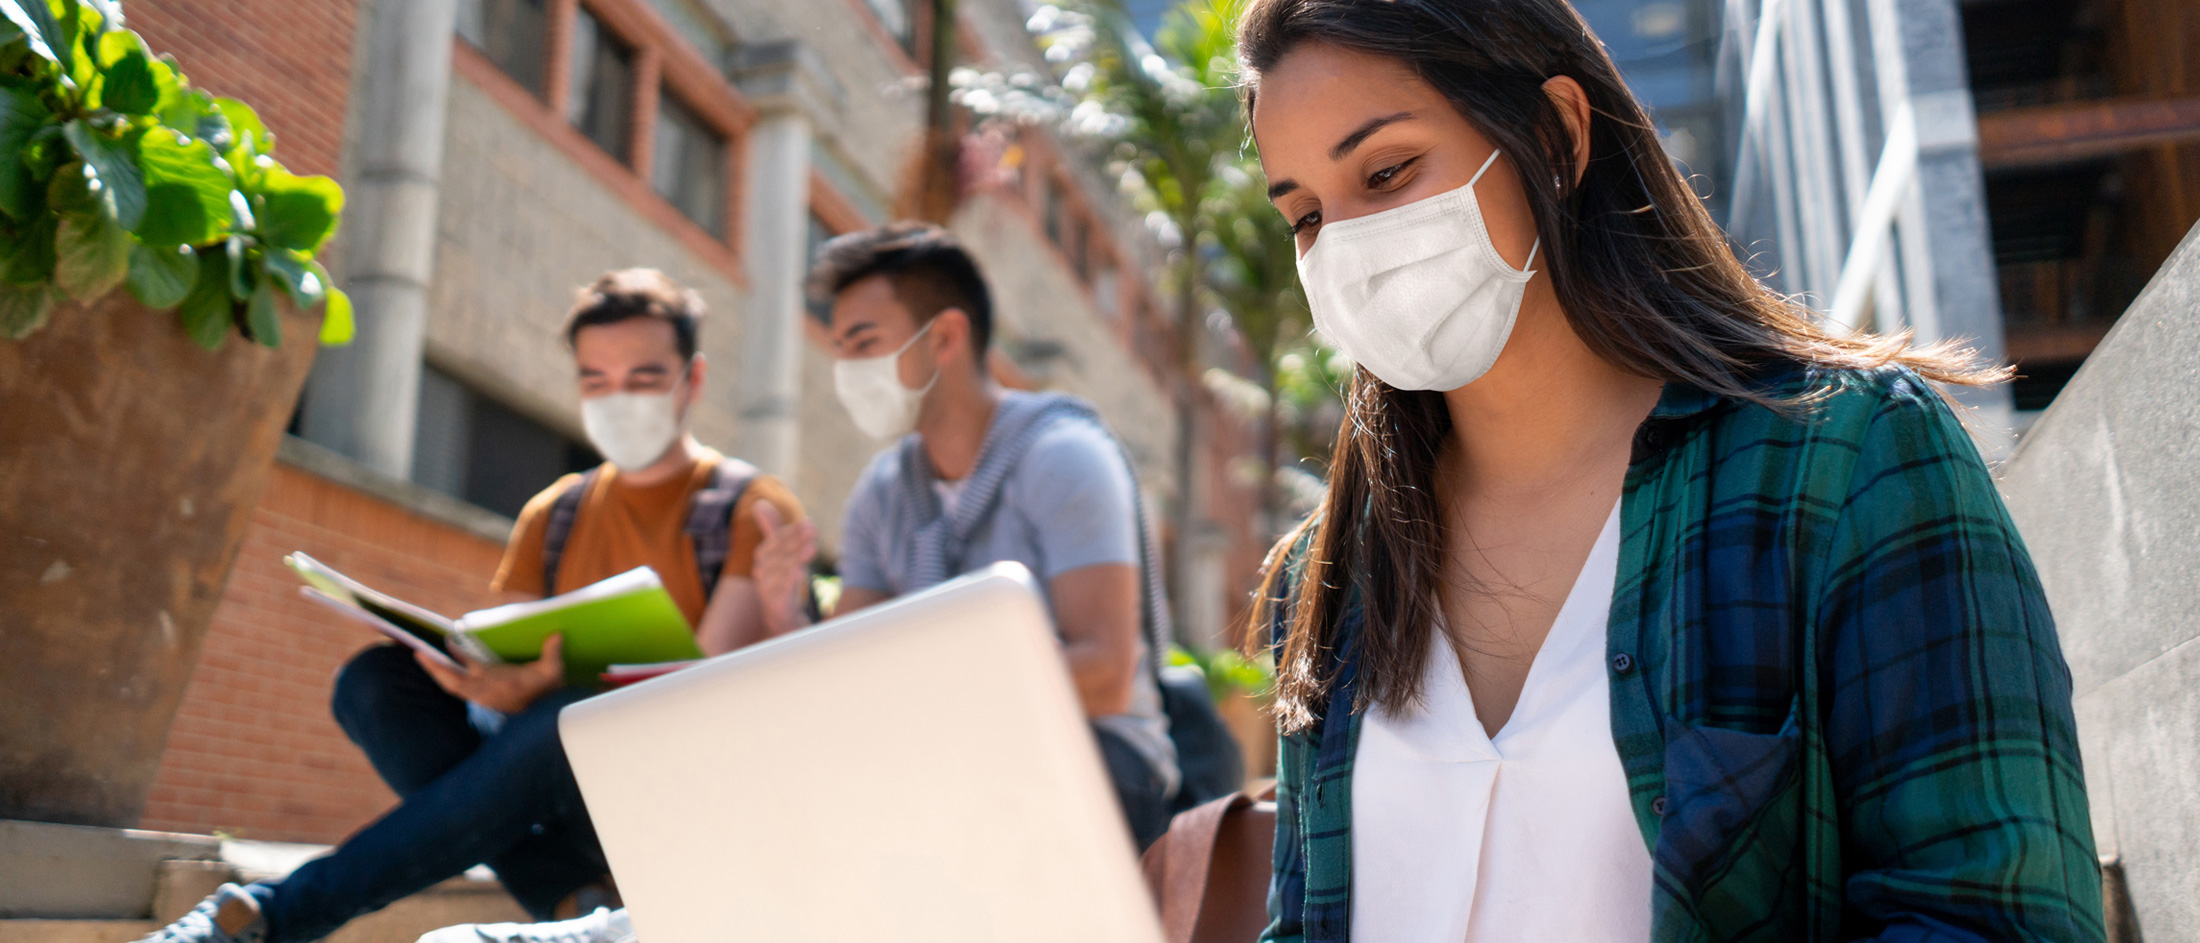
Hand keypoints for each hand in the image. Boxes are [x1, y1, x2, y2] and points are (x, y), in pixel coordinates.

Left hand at [419, 634, 565, 713]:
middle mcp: (486, 690)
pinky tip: (447, 663)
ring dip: (439, 672)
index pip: (467, 672)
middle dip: (435, 668)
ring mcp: (483, 694)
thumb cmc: (547, 690)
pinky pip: (460, 686)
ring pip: (453, 685)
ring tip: (426, 657)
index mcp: (497, 683)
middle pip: (452, 682)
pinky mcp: (485, 695)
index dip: (453, 659)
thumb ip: (552, 653)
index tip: (444, 642)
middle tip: (418, 653)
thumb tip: (556, 634)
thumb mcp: (553, 672)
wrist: (546, 713)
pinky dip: (450, 675)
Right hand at [749, 501, 817, 637]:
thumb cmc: (781, 581)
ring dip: (795, 559)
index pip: (774, 542)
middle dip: (795, 541)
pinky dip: (789, 582)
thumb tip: (759, 503)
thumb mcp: (780, 554)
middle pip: (778, 555)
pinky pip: (780, 593)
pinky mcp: (775, 607)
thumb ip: (772, 530)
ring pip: (780, 573)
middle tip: (813, 529)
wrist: (782, 618)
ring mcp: (768, 591)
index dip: (791, 532)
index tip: (809, 523)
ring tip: (811, 548)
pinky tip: (799, 572)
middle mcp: (762, 574)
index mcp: (763, 560)